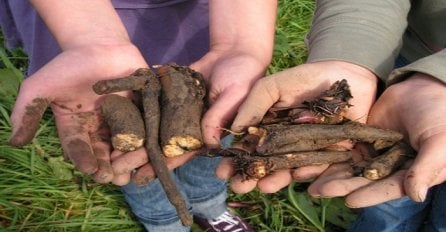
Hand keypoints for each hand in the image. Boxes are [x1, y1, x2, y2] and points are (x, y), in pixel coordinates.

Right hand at [9, 43, 147, 182]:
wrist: (100, 43)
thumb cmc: (69, 65)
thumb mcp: (41, 87)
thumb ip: (27, 112)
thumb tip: (14, 143)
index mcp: (77, 127)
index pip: (79, 149)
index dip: (84, 160)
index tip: (90, 169)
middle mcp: (99, 129)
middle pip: (105, 155)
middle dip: (108, 168)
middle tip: (112, 176)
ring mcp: (122, 122)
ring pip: (126, 148)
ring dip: (128, 160)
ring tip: (129, 167)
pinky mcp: (141, 112)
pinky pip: (146, 130)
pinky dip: (147, 142)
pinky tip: (149, 151)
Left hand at [111, 50, 268, 185]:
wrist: (235, 53)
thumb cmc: (242, 77)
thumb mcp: (234, 95)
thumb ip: (220, 116)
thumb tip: (207, 142)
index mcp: (207, 131)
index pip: (184, 151)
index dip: (166, 163)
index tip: (145, 175)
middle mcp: (191, 123)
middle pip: (164, 142)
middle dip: (143, 155)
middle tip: (119, 167)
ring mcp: (180, 108)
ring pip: (156, 125)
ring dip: (137, 137)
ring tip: (113, 149)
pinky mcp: (172, 92)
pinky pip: (155, 102)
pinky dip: (140, 109)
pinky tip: (120, 118)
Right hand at [217, 61, 377, 193]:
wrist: (345, 73)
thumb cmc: (304, 78)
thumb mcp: (272, 86)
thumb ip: (253, 105)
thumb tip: (234, 130)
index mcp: (269, 128)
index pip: (249, 147)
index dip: (236, 160)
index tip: (223, 172)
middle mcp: (285, 142)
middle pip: (266, 164)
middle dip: (251, 177)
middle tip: (238, 186)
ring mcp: (307, 148)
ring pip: (288, 169)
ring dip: (275, 180)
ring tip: (263, 186)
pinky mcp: (331, 153)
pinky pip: (318, 166)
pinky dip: (307, 171)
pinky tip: (296, 173)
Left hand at [308, 73, 445, 206]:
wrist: (427, 87)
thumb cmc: (440, 115)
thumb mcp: (439, 142)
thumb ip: (425, 168)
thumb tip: (415, 196)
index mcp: (411, 174)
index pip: (388, 188)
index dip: (369, 195)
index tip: (349, 200)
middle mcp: (390, 168)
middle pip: (362, 179)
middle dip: (340, 185)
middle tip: (317, 191)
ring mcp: (374, 152)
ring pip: (348, 164)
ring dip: (328, 172)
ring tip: (304, 177)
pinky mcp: (361, 137)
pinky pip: (343, 146)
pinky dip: (327, 151)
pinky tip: (308, 157)